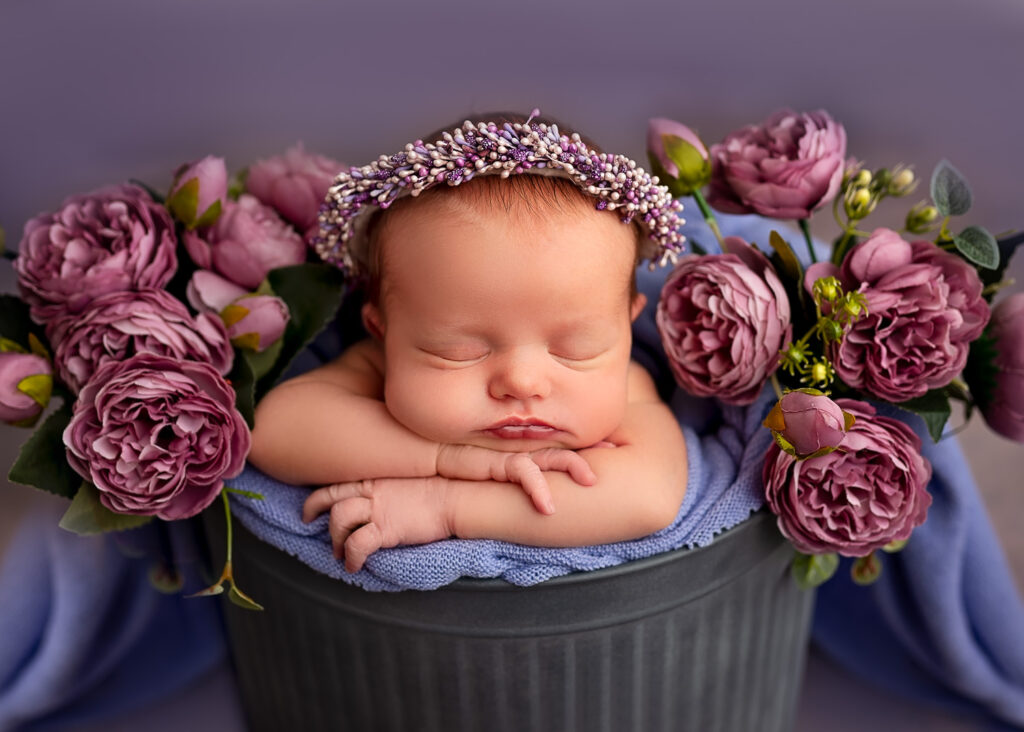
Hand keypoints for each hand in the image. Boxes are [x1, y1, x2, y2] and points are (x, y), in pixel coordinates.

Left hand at [302, 476, 451, 572]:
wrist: (456, 498)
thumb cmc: (437, 493)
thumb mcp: (403, 485)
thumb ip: (384, 493)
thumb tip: (373, 507)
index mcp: (374, 481)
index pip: (334, 487)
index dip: (315, 501)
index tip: (309, 514)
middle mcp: (372, 492)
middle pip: (331, 502)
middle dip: (320, 523)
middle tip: (324, 539)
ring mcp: (379, 509)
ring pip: (339, 519)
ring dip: (335, 541)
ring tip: (341, 555)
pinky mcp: (388, 528)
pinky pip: (358, 544)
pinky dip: (351, 558)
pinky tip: (354, 566)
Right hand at [435, 444, 599, 514]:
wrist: (421, 452)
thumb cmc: (453, 464)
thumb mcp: (487, 469)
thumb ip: (509, 473)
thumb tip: (536, 494)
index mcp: (522, 449)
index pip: (560, 445)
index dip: (585, 445)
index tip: (611, 446)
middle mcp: (519, 449)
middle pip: (564, 446)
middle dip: (591, 448)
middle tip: (617, 448)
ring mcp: (509, 454)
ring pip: (550, 457)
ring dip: (573, 466)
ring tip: (592, 480)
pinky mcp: (494, 462)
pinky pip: (522, 473)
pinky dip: (537, 489)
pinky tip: (549, 507)